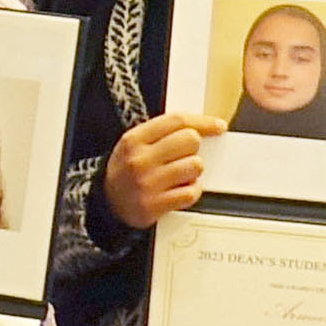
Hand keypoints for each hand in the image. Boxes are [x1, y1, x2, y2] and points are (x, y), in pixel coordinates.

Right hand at [102, 112, 215, 226]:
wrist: (108, 203)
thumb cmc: (127, 171)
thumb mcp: (135, 144)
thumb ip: (164, 132)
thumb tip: (206, 126)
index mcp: (133, 140)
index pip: (177, 121)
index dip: (203, 121)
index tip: (217, 126)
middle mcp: (139, 160)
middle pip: (190, 140)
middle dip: (193, 149)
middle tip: (182, 157)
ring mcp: (147, 183)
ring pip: (196, 166)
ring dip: (192, 172)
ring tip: (177, 176)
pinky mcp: (155, 205)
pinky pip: (191, 192)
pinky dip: (190, 191)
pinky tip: (177, 190)